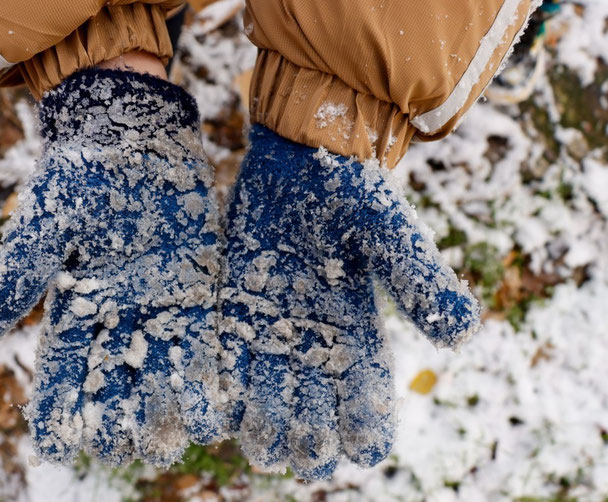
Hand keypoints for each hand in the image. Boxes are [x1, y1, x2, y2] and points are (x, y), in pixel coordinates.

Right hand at [0, 69, 224, 466]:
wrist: (133, 137)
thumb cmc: (80, 178)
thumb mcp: (44, 228)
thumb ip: (13, 280)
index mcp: (74, 307)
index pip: (60, 369)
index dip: (55, 406)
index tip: (54, 443)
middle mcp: (116, 316)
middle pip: (112, 379)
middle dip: (114, 417)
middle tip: (120, 449)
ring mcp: (159, 305)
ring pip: (158, 368)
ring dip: (162, 406)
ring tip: (169, 442)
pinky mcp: (198, 289)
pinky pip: (202, 339)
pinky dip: (205, 372)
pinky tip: (214, 403)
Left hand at [219, 125, 480, 478]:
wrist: (300, 155)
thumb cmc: (351, 190)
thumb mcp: (386, 230)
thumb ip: (418, 277)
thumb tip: (462, 332)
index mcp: (357, 329)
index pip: (367, 394)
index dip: (367, 427)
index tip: (361, 448)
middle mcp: (314, 338)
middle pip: (314, 407)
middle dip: (309, 437)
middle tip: (302, 456)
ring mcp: (273, 325)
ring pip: (268, 391)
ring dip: (265, 422)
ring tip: (261, 445)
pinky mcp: (236, 306)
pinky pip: (229, 356)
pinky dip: (226, 385)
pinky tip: (218, 410)